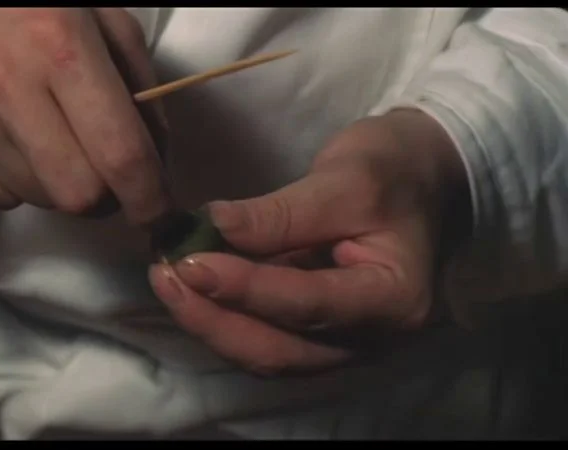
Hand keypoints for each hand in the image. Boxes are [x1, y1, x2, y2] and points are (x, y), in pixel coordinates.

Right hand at [0, 8, 171, 224]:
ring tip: (52, 137)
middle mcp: (4, 89)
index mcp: (59, 47)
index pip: (120, 156)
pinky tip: (12, 138)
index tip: (160, 213)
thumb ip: (139, 85)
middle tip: (105, 168)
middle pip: (79, 196)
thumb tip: (154, 161)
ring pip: (40, 200)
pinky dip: (19, 181)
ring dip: (61, 184)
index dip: (150, 198)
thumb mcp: (100, 13)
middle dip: (106, 194)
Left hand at [149, 109, 471, 374]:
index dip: (246, 289)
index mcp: (394, 299)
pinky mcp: (319, 330)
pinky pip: (265, 337)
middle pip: (280, 350)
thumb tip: (215, 227)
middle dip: (214, 318)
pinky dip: (224, 316)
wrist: (425, 178)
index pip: (309, 305)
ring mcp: (343, 340)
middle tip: (162, 276)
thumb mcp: (348, 177)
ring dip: (210, 322)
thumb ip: (284, 212)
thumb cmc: (398, 169)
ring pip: (266, 353)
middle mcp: (370, 337)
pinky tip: (189, 287)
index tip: (189, 263)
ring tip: (165, 280)